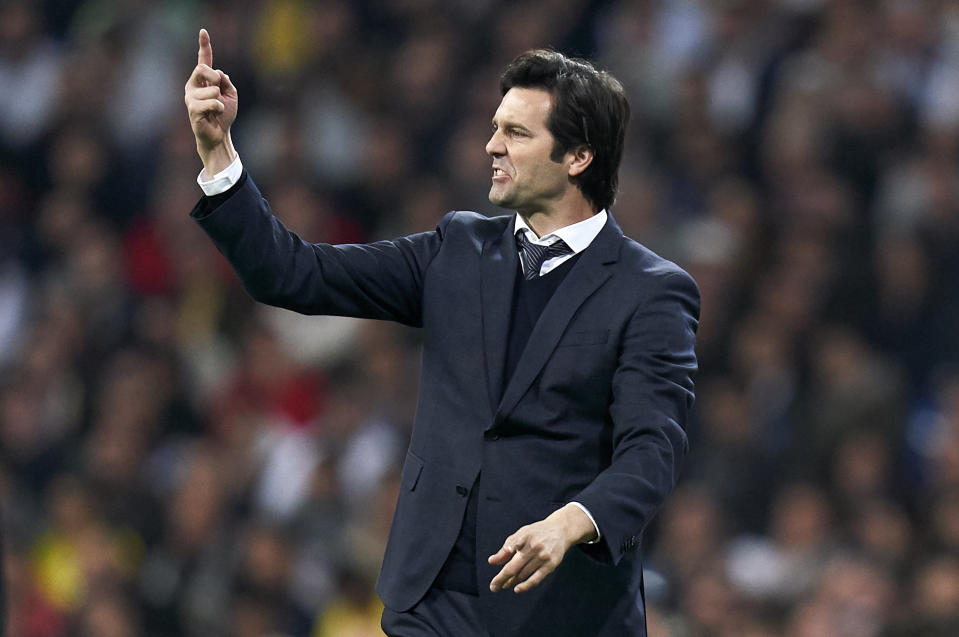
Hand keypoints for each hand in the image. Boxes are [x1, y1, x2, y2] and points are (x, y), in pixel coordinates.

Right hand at [184, 28, 237, 174]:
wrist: (219, 135)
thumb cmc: (224, 115)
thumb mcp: (231, 94)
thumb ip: (226, 81)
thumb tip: (218, 73)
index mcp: (203, 81)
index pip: (203, 60)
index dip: (204, 46)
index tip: (203, 31)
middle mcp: (193, 86)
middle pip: (203, 69)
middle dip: (216, 79)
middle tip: (219, 92)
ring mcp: (190, 97)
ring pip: (212, 89)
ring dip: (220, 100)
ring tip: (216, 110)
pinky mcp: (192, 109)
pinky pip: (213, 103)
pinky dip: (218, 109)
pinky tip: (214, 115)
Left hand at [488, 504, 596, 593]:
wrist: (561, 529)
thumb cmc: (537, 533)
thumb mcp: (521, 534)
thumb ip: (506, 547)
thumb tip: (491, 561)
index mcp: (524, 536)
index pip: (508, 550)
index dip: (499, 562)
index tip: (492, 577)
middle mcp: (534, 547)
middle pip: (514, 567)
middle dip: (502, 579)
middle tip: (494, 587)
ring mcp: (543, 556)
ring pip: (523, 574)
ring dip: (512, 582)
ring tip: (504, 585)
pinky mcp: (551, 565)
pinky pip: (536, 579)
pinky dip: (526, 585)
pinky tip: (517, 589)